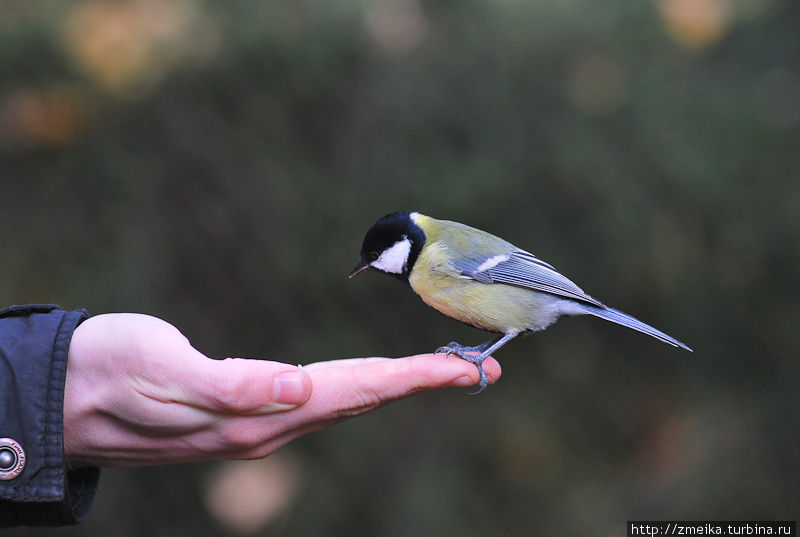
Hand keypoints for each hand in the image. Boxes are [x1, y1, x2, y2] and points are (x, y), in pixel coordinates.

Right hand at [64, 314, 500, 466]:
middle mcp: (268, 425)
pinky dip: (359, 387)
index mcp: (257, 415)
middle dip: (423, 384)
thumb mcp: (162, 371)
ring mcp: (257, 423)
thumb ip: (233, 387)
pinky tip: (369, 382)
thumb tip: (300, 389)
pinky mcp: (243, 412)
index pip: (356, 392)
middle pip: (364, 401)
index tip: (467, 369)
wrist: (64, 396)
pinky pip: (320, 401)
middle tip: (479, 371)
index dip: (414, 379)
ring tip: (441, 372)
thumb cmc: (109, 373)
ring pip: (346, 403)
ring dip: (398, 386)